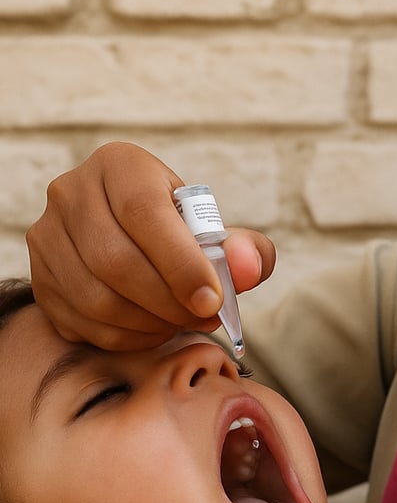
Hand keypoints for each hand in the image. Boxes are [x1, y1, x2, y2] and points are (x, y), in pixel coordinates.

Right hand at [27, 143, 275, 347]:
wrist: (129, 238)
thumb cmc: (177, 233)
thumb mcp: (212, 230)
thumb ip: (241, 249)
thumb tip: (250, 267)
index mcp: (119, 165)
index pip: (144, 213)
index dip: (181, 264)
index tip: (213, 300)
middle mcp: (71, 193)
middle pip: (115, 261)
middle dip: (169, 302)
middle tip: (204, 317)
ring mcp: (48, 237)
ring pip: (97, 299)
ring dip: (150, 323)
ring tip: (183, 322)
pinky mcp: (41, 278)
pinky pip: (84, 323)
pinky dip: (128, 337)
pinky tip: (155, 328)